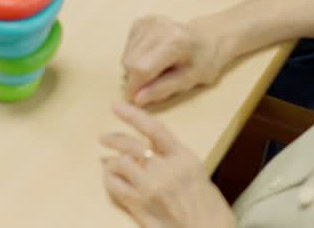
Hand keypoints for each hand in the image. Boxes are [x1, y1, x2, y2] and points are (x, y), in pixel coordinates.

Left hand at [101, 103, 236, 227]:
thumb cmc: (209, 206)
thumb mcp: (197, 171)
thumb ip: (173, 155)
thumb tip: (151, 143)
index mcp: (184, 158)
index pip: (154, 128)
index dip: (132, 115)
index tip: (116, 106)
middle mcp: (166, 170)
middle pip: (131, 146)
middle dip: (114, 138)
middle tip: (104, 138)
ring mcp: (151, 189)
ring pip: (120, 164)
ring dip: (112, 162)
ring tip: (109, 163)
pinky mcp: (140, 207)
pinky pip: (115, 187)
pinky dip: (110, 179)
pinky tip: (112, 179)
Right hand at [122, 16, 226, 105]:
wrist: (208, 38)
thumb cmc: (203, 62)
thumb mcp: (189, 81)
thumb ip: (162, 89)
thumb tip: (137, 99)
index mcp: (174, 42)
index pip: (142, 68)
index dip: (135, 87)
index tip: (136, 100)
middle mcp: (158, 27)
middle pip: (130, 62)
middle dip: (135, 80)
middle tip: (151, 86)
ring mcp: (148, 22)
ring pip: (126, 56)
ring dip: (135, 70)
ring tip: (156, 70)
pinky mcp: (141, 22)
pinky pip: (127, 49)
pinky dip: (135, 58)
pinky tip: (151, 58)